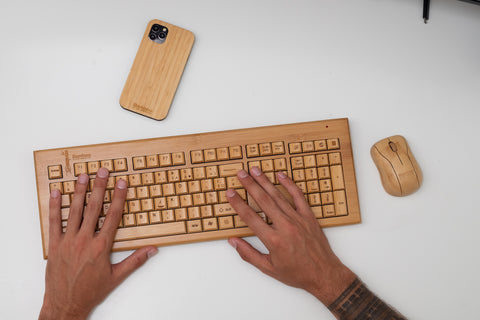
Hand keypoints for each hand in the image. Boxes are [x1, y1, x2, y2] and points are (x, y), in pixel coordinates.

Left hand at [39, 168, 157, 319]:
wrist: (66, 304)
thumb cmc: (90, 291)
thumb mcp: (117, 276)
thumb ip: (135, 260)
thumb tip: (152, 250)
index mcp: (101, 246)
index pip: (112, 216)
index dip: (118, 197)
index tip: (121, 183)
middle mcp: (85, 240)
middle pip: (94, 208)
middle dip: (99, 187)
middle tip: (103, 171)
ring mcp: (68, 241)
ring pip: (75, 211)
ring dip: (80, 192)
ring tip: (83, 176)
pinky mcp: (54, 245)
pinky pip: (54, 222)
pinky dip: (55, 206)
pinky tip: (57, 193)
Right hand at [226, 167, 355, 304]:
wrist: (324, 274)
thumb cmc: (297, 273)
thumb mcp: (269, 268)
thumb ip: (248, 254)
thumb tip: (233, 242)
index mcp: (273, 240)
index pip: (250, 217)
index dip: (238, 203)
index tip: (230, 193)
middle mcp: (285, 226)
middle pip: (263, 201)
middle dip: (250, 185)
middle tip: (241, 173)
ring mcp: (298, 219)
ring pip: (278, 196)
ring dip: (265, 181)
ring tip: (255, 170)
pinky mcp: (309, 216)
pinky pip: (298, 196)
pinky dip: (289, 184)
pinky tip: (281, 175)